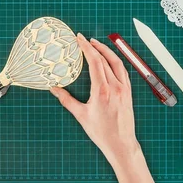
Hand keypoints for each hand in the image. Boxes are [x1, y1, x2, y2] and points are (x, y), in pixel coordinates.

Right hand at [50, 34, 141, 166]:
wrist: (121, 144)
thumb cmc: (101, 132)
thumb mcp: (81, 115)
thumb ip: (67, 100)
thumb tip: (54, 89)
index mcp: (102, 91)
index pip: (95, 62)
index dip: (87, 48)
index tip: (80, 39)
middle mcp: (115, 87)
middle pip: (105, 59)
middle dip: (94, 47)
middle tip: (84, 39)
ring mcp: (124, 89)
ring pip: (117, 63)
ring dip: (107, 51)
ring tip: (96, 44)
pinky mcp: (128, 92)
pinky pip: (123, 71)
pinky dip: (115, 61)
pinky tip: (109, 59)